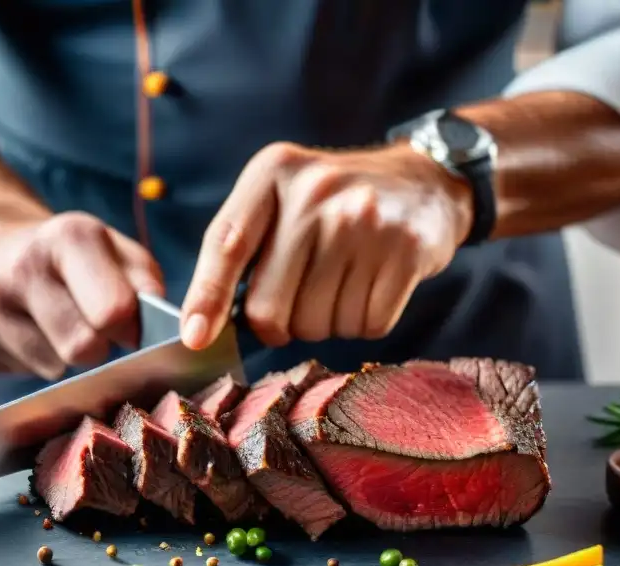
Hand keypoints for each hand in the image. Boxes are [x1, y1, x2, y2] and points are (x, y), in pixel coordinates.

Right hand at [0, 212, 163, 379]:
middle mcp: (22, 265)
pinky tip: (25, 338)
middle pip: (83, 349)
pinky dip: (31, 364)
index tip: (129, 330)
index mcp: (69, 237)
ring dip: (63, 360)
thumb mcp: (117, 255)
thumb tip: (172, 326)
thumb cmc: (75, 263)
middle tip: (91, 333)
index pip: (114, 312)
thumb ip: (147, 285)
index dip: (130, 331)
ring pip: (51, 369)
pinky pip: (17, 376)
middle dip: (97, 351)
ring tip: (54, 330)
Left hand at [179, 141, 472, 348]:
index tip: (195, 339)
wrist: (424, 182)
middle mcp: (316, 191)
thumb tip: (202, 329)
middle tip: (300, 298)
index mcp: (273, 172)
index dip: (207, 298)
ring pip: (317, 325)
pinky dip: (363, 321)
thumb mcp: (280, 198)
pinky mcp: (407, 250)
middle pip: (271, 307)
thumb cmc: (333, 204)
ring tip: (342, 281)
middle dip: (280, 323)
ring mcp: (365, 220)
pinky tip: (371, 286)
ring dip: (324, 322)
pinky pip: (365, 326)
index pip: (227, 245)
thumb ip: (240, 249)